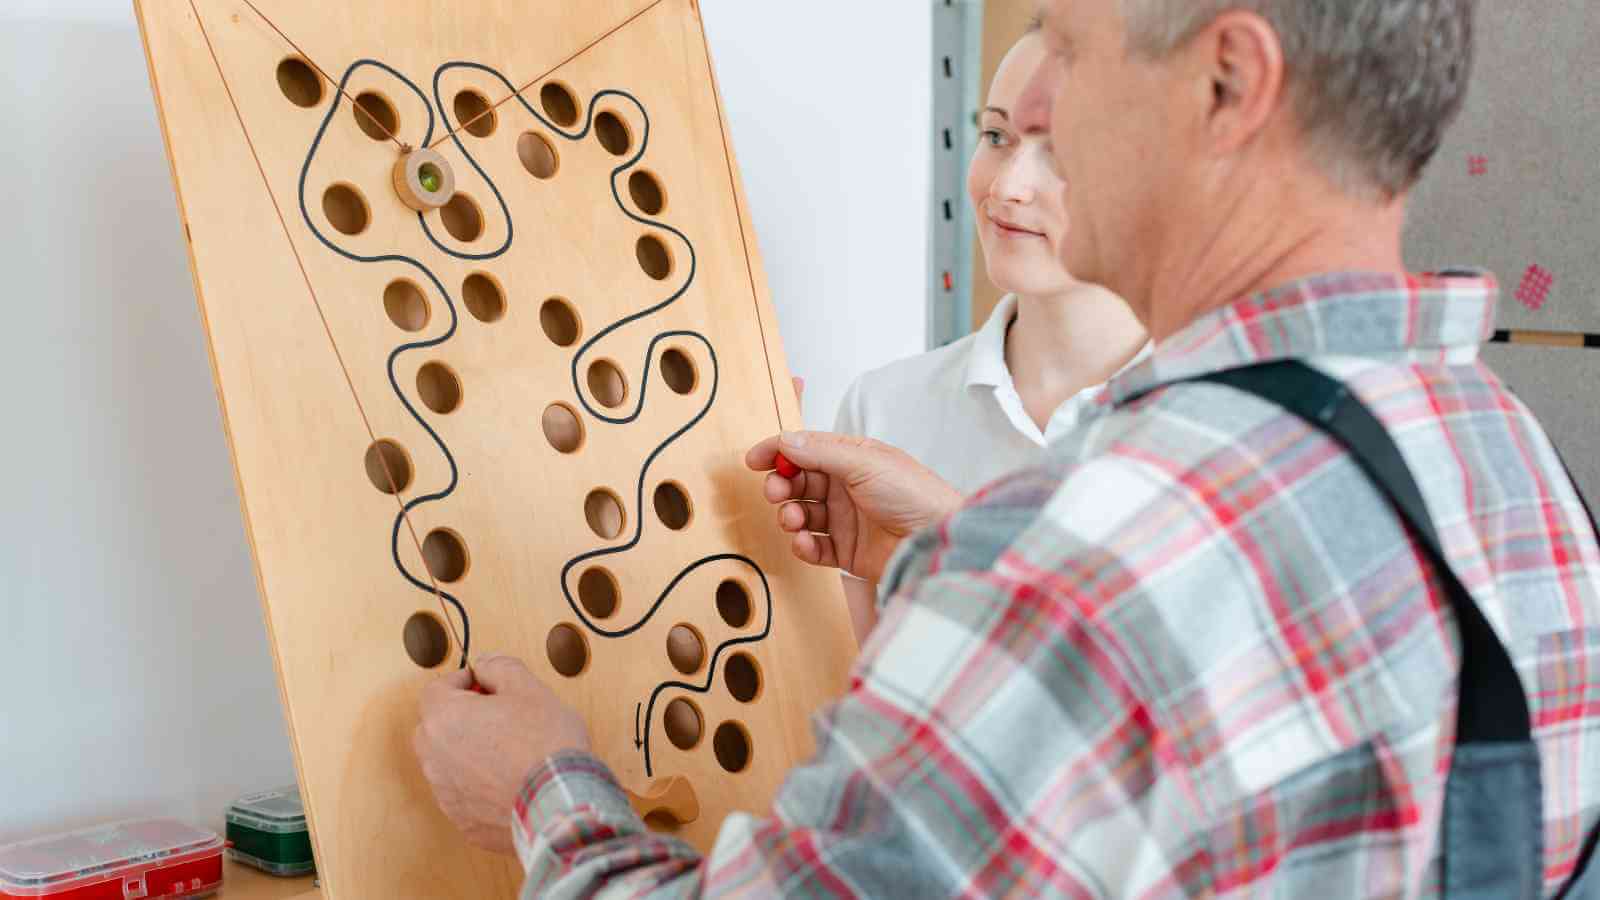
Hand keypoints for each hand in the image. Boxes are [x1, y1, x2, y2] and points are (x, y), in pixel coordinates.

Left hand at [413, 656, 590, 853]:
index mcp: (444, 719)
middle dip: (460, 716)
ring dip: (468, 752)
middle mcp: (435, 758)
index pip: (436, 689)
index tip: (482, 682)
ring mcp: (447, 794)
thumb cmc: (544, 746)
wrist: (558, 804)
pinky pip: (464, 794)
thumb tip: (487, 664)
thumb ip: (500, 667)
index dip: (461, 681)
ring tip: (507, 750)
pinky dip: (479, 785)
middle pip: (435, 726)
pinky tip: (510, 780)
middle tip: (495, 714)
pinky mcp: (464, 821)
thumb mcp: (529, 689)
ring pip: (448, 763)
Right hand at [746, 431, 962, 582]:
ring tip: (793, 520)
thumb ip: (822, 452)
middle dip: (782, 485)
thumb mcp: (865, 463)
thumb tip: (786, 440)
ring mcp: (847, 520)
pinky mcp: (848, 552)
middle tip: (777, 492)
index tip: (754, 459)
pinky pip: (814, 547)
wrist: (937, 541)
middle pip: (800, 483)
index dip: (778, 452)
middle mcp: (848, 487)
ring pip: (803, 515)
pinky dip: (803, 545)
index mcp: (854, 458)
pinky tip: (804, 542)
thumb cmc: (915, 495)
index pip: (807, 449)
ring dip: (790, 516)